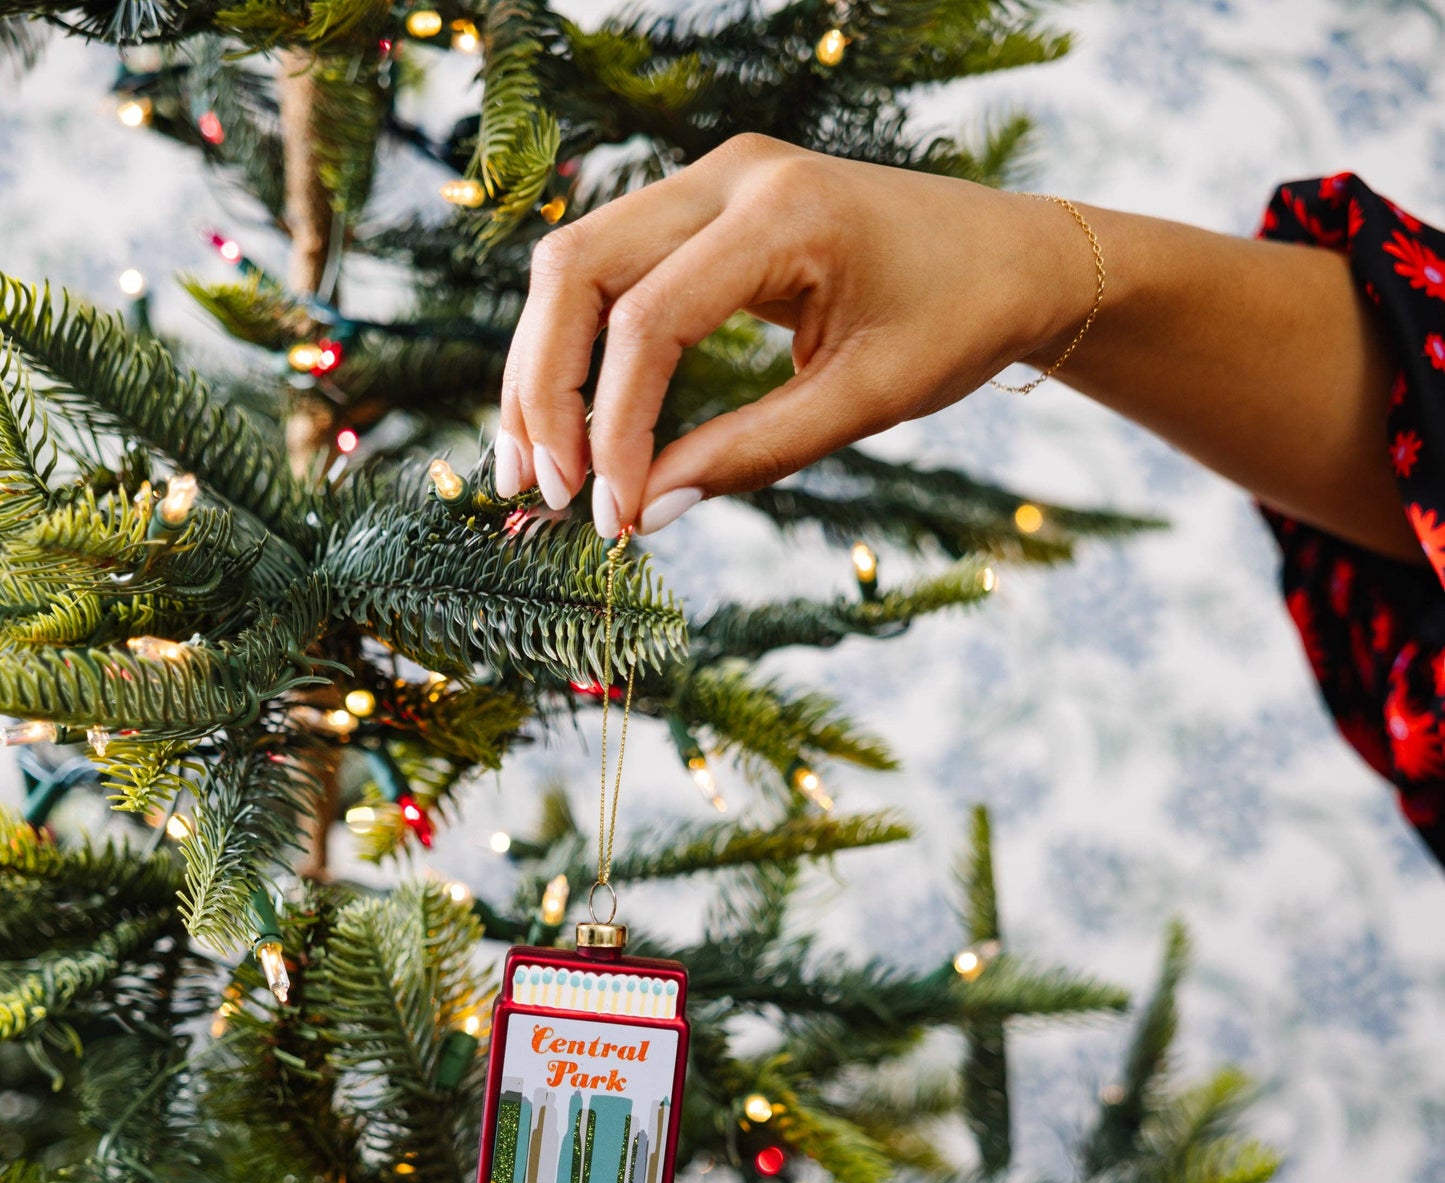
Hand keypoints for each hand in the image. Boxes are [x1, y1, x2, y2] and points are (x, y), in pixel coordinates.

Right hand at [493, 135, 1096, 534]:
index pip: (649, 321)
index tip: (616, 517)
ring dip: (542, 366)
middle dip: (544, 387)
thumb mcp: (866, 402)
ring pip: (575, 262)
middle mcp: (731, 173)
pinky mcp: (704, 206)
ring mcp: (711, 179)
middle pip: (577, 269)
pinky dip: (577, 345)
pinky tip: (569, 423)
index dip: (614, 427)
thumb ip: (754, 455)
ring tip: (536, 469)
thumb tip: (648, 514)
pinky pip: (609, 266)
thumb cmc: (957, 324)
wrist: (1013, 255)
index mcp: (783, 212)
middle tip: (544, 492)